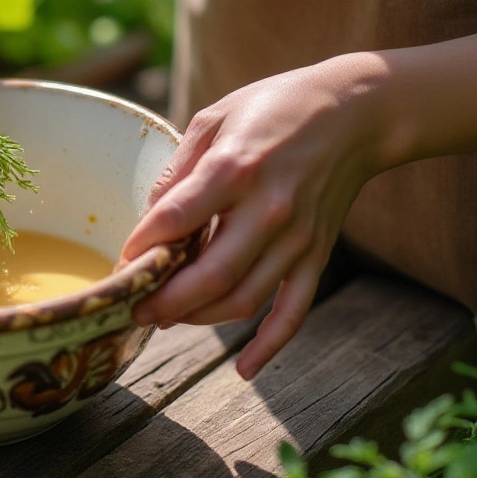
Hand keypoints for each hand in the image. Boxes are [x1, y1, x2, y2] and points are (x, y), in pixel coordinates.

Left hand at [119, 55, 390, 379]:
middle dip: (164, 301)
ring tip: (165, 319)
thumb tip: (149, 219)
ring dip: (199, 319)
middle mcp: (268, 209)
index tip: (120, 263)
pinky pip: (294, 310)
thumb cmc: (275, 108)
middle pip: (211, 275)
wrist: (356, 111)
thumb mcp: (216, 118)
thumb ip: (179, 169)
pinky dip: (269, 345)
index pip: (177, 219)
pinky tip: (242, 369)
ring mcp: (297, 237)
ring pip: (244, 299)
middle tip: (133, 311)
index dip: (142, 246)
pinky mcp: (317, 253)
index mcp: (235, 168)